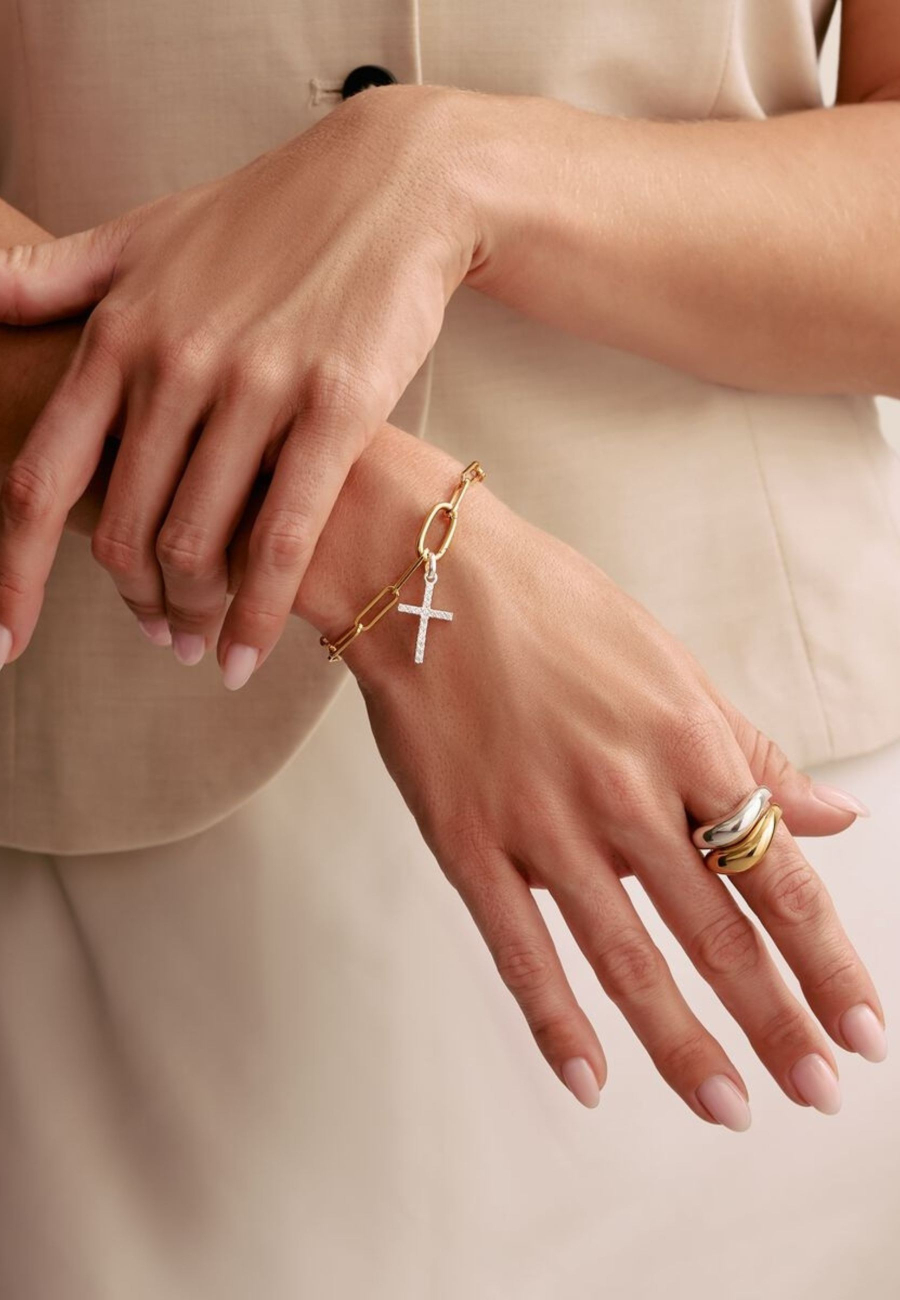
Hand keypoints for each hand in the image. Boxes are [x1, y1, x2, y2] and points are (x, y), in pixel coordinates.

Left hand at [0, 83, 478, 681]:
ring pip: (196, 543)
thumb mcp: (146, 233)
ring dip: (191, 614)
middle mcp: (175, 363)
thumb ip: (59, 274)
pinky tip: (245, 660)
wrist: (391, 186)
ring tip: (198, 644)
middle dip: (131, 600)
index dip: (11, 572)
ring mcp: (256, 387)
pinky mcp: (334, 409)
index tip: (4, 638)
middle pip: (121, 528)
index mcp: (118, 332)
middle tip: (155, 631)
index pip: (40, 478)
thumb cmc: (267, 218)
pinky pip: (280, 540)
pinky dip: (255, 615)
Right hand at [294, 426, 883, 1126]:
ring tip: (730, 1107)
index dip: (828, 959)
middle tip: (821, 1090)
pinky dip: (556, 1020)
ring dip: (683, 1044)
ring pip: (626, 958)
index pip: (777, 872)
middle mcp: (625, 792)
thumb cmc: (554, 609)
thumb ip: (750, 750)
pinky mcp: (467, 842)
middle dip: (778, 1021)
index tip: (864, 1025)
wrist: (427, 577)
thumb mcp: (671, 665)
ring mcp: (541, 824)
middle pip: (716, 931)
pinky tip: (590, 1079)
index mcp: (686, 741)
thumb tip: (831, 814)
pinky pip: (520, 948)